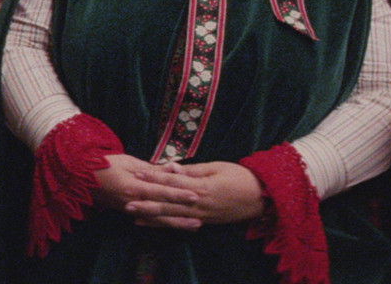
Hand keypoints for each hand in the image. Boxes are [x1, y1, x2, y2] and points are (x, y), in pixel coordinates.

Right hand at [94, 154, 201, 230]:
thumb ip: (152, 168)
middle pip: (161, 210)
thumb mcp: (128, 161)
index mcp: (132, 186)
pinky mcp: (126, 211)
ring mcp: (129, 209)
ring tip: (194, 225)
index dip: (178, 194)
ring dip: (176, 223)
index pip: (160, 191)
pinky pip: (148, 219)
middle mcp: (132, 201)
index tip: (195, 196)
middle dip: (181, 214)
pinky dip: (162, 223)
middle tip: (200, 218)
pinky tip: (174, 225)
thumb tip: (173, 168)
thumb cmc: (104, 163)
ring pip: (156, 218)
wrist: (79, 175)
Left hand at [125, 160, 264, 226]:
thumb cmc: (241, 177)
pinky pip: (182, 223)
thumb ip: (192, 170)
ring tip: (133, 215)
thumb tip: (170, 166)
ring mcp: (202, 215)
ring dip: (152, 216)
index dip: (155, 176)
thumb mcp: (216, 168)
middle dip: (147, 202)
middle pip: (169, 203)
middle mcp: (200, 203)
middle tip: (126, 202)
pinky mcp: (206, 221)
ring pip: (173, 216)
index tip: (138, 172)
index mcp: (202, 186)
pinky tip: (153, 224)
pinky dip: (167, 224)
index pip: (173, 180)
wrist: (264, 198)